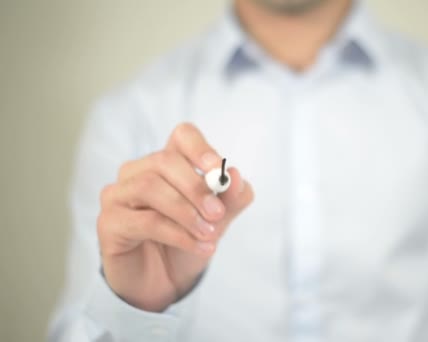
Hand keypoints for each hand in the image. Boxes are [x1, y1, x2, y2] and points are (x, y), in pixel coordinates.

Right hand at [97, 123, 253, 311]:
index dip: (200, 148)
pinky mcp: (108, 222)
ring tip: (209, 234)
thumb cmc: (187, 241)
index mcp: (169, 164)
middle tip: (217, 213)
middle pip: (165, 160)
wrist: (164, 283)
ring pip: (149, 187)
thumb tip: (236, 177)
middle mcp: (138, 172)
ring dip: (186, 212)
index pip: (183, 136)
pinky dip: (177, 234)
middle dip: (196, 187)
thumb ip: (230, 199)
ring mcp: (119, 195)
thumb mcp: (217, 221)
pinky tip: (199, 247)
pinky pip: (143, 221)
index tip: (219, 169)